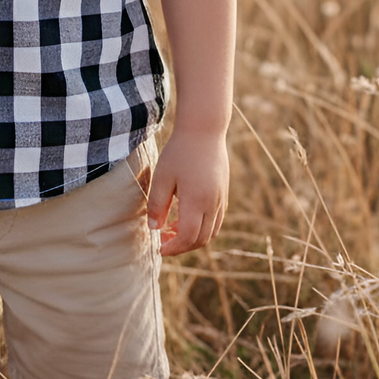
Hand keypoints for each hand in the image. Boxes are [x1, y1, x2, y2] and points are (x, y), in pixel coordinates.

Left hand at [146, 128, 228, 255]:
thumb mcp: (162, 176)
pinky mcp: (223, 194)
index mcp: (197, 200)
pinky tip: (186, 217)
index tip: (159, 248)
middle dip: (182, 246)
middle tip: (163, 240)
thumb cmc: (179, 151)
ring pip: (211, 232)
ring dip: (193, 238)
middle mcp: (213, 204)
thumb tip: (155, 228)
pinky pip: (216, 221)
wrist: (204, 130)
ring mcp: (221, 199)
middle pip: (201, 239)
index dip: (173, 248)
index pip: (188, 237)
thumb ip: (157, 204)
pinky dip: (202, 227)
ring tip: (172, 229)